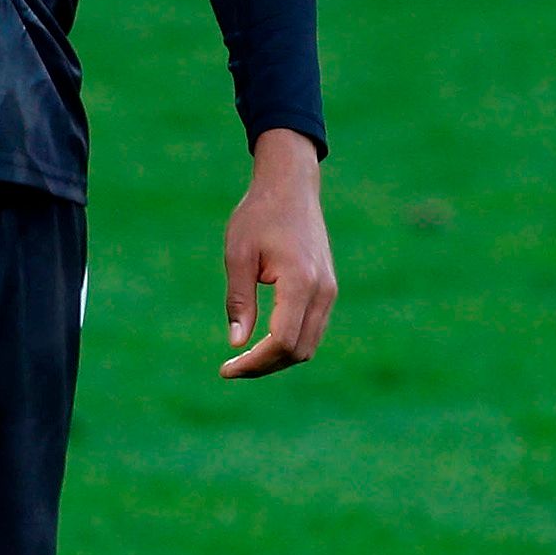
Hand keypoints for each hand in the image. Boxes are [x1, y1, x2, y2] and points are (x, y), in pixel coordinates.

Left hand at [220, 127, 336, 377]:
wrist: (290, 186)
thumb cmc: (259, 215)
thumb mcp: (238, 254)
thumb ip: (238, 300)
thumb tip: (236, 343)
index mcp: (300, 281)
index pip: (282, 341)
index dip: (255, 363)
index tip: (226, 368)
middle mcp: (323, 291)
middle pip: (298, 351)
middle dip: (264, 366)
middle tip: (230, 367)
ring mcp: (329, 291)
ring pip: (309, 345)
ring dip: (278, 359)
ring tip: (244, 358)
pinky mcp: (328, 289)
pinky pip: (312, 330)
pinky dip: (289, 343)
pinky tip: (262, 341)